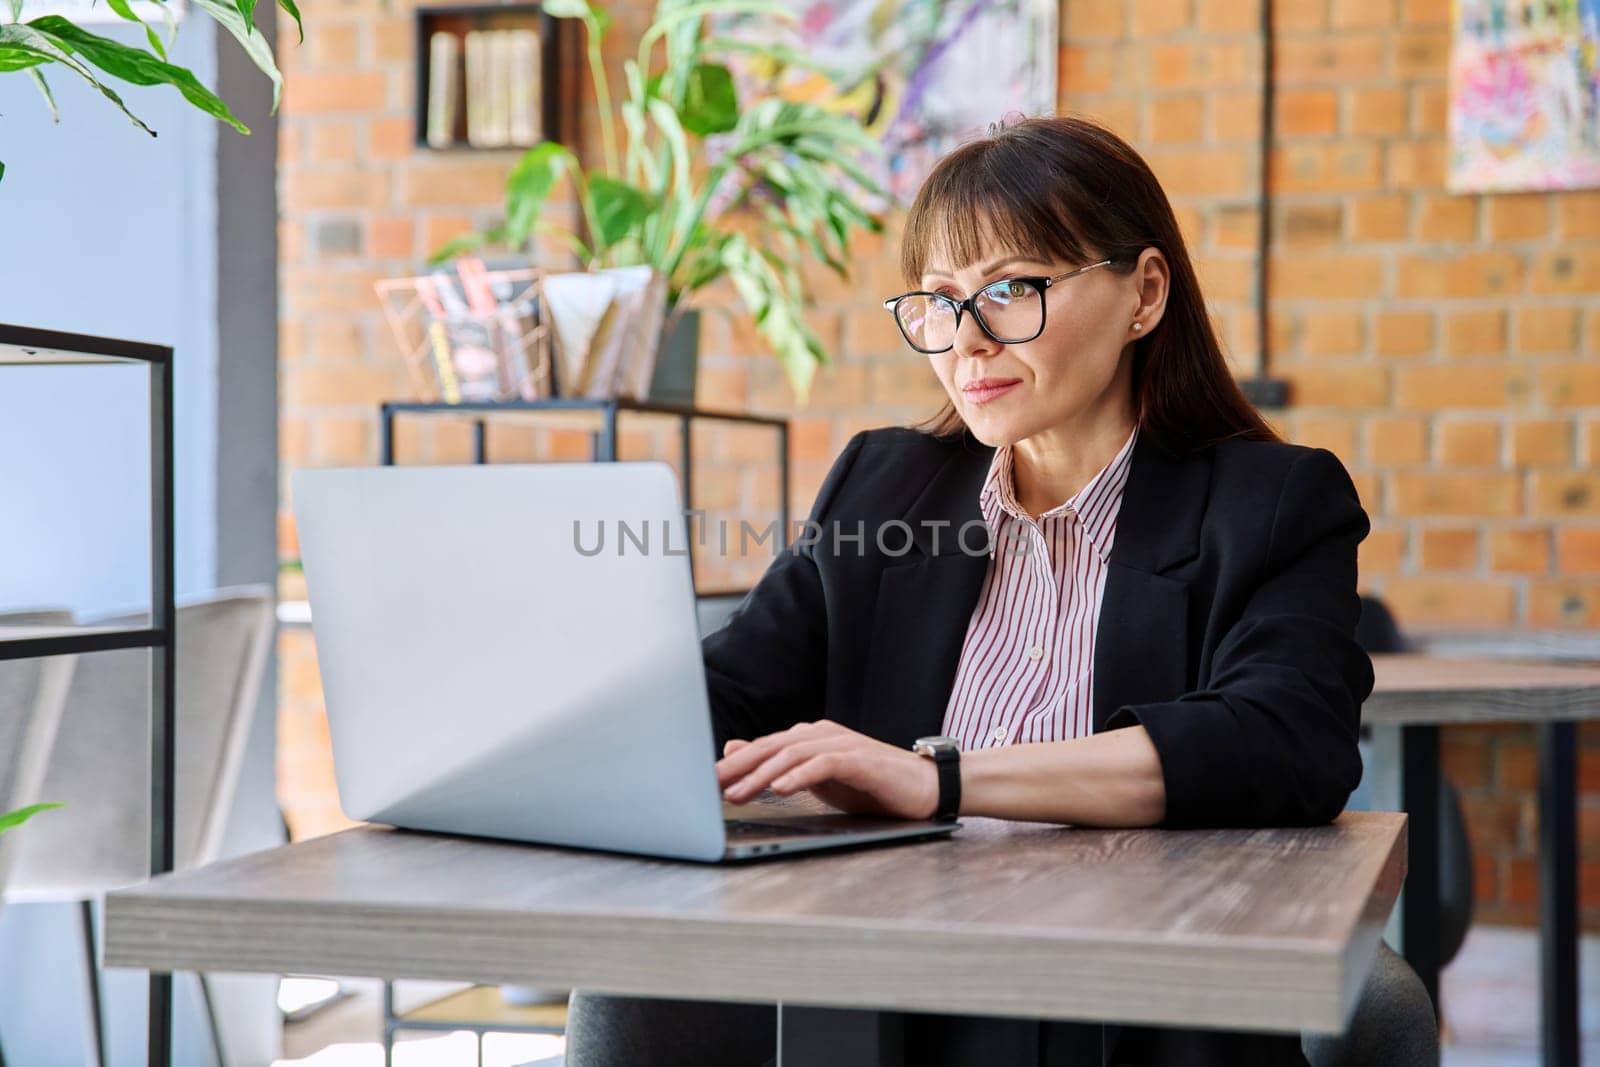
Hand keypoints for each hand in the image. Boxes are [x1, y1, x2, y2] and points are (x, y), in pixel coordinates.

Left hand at [715, 720, 939, 819]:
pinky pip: (823, 765)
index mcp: (810, 738)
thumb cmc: (872, 785)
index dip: (733, 765)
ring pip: (791, 755)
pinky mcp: (860, 760)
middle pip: (771, 748)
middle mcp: (822, 735)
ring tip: (736, 794)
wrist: (925, 786)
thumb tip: (736, 753)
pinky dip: (799, 776)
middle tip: (707, 787)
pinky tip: (780, 789)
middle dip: (737, 769)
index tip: (702, 784)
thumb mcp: (818, 778)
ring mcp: (842, 744)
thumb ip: (782, 766)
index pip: (763, 748)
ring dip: (761, 776)